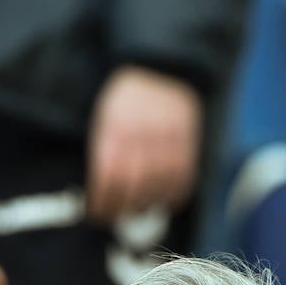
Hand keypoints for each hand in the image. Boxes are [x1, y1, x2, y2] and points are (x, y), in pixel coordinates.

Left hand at [87, 66, 201, 220]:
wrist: (159, 68)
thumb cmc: (123, 100)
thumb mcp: (103, 118)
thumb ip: (103, 151)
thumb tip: (99, 192)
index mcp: (116, 128)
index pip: (108, 177)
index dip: (102, 201)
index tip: (96, 212)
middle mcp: (143, 134)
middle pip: (133, 185)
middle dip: (121, 208)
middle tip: (115, 216)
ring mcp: (168, 138)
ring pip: (159, 185)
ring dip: (146, 204)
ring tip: (136, 209)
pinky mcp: (188, 140)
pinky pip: (184, 178)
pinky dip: (173, 196)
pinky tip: (162, 201)